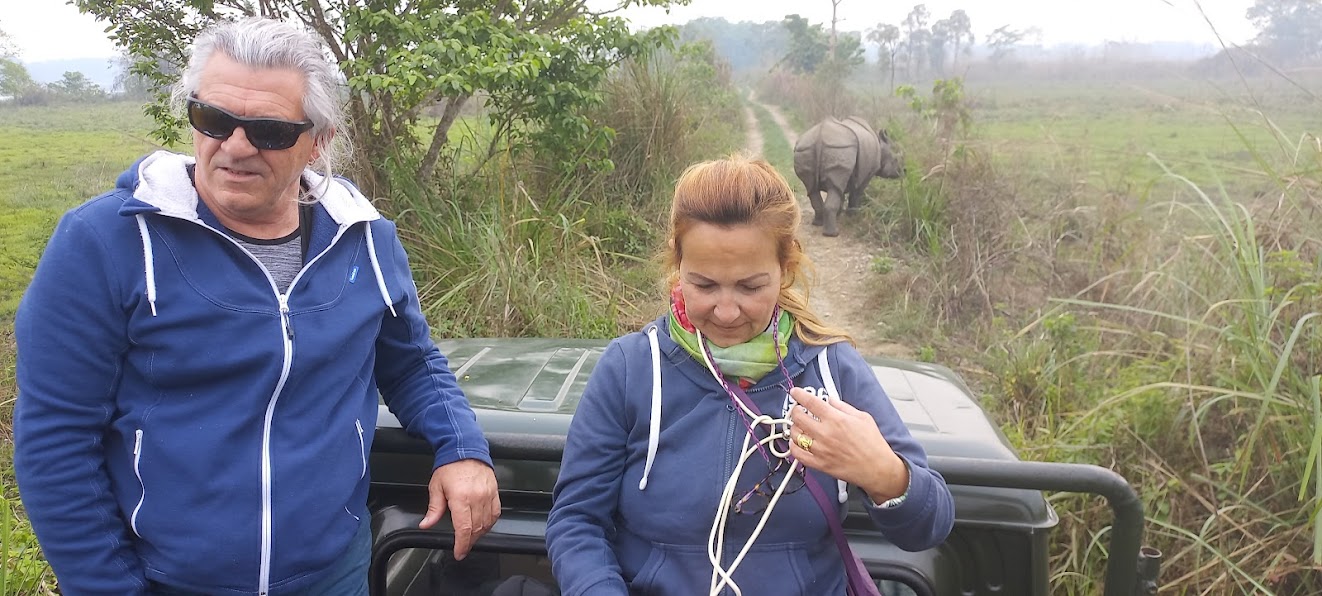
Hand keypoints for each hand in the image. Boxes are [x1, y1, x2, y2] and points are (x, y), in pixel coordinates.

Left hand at [419, 458, 499, 559]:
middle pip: (476, 529)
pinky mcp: (495, 492)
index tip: (459, 553)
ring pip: (487, 523)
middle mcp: (477, 497)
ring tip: (470, 537)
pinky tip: (483, 526)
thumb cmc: (450, 466)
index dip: (462, 544)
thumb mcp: (436, 487)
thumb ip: (434, 509)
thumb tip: (426, 524)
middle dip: (469, 542)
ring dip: (479, 534)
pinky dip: (489, 523)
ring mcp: (488, 495)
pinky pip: (495, 513)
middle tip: (462, 547)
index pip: (464, 528)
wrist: (465, 448)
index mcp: (461, 497)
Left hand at [787, 387, 907, 500]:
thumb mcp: (862, 417)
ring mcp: (821, 450)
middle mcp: (826, 433)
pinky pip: (797, 454)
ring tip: (799, 426)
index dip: (799, 395)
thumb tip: (830, 400)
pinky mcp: (819, 464)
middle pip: (798, 417)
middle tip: (798, 410)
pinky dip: (793, 447)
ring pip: (795, 435)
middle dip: (795, 410)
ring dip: (794, 428)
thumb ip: (843, 407)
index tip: (795, 393)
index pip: (810, 402)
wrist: (878, 468)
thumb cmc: (873, 444)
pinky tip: (798, 443)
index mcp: (836, 419)